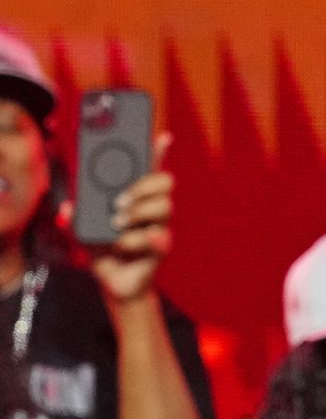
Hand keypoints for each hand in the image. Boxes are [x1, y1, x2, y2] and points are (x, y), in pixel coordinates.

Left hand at [69, 133, 175, 304]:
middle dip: (142, 187)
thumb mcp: (82, 228)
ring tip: (116, 225)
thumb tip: (67, 207)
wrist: (113, 281)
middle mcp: (151, 210)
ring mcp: (159, 228)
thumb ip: (75, 214)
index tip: (163, 137)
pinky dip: (140, 239)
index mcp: (135, 198)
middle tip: (118, 201)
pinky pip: (160, 238)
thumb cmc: (102, 249)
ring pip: (164, 208)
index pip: (150, 170)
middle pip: (165, 183)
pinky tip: (124, 244)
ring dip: (138, 213)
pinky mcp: (160, 250)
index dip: (158, 152)